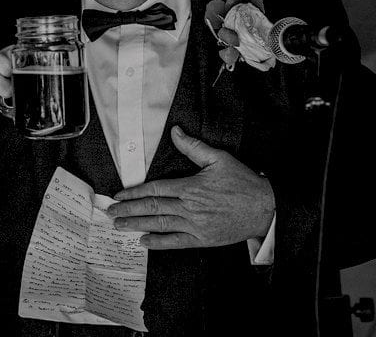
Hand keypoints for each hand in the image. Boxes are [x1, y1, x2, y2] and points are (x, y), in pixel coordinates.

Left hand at [107, 126, 274, 248]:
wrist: (264, 209)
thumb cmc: (243, 183)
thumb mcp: (219, 159)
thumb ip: (194, 147)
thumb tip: (176, 132)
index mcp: (190, 187)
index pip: (155, 189)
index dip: (134, 192)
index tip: (120, 195)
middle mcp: (189, 208)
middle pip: (152, 208)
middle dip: (128, 210)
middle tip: (110, 212)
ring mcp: (195, 226)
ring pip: (159, 225)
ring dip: (137, 225)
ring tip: (119, 225)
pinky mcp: (202, 239)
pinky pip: (175, 243)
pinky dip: (158, 242)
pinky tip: (144, 241)